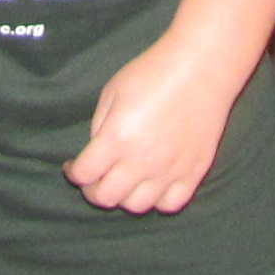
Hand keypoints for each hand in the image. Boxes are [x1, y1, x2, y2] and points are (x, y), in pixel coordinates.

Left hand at [68, 33, 241, 214]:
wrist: (201, 67)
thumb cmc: (153, 73)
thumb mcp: (113, 92)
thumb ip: (99, 127)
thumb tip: (96, 153)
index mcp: (117, 138)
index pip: (84, 175)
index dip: (73, 173)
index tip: (73, 167)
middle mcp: (142, 161)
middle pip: (106, 197)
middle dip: (93, 190)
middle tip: (95, 177)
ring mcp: (170, 171)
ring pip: (137, 206)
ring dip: (124, 196)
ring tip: (124, 180)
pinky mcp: (194, 173)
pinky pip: (170, 204)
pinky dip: (157, 200)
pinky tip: (153, 184)